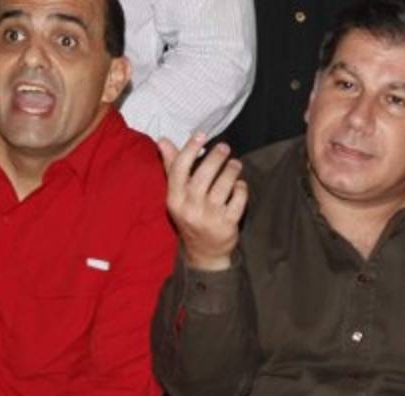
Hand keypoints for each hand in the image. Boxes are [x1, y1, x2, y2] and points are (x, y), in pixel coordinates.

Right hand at [158, 134, 247, 270]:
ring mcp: (209, 217)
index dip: (190, 149)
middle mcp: (189, 208)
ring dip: (232, 170)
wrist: (204, 252)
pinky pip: (238, 199)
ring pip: (224, 185)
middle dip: (216, 157)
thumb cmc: (190, 215)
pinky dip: (242, 188)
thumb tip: (163, 140)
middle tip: (225, 147)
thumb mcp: (178, 195)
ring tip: (235, 164)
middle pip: (204, 175)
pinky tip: (240, 185)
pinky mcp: (227, 224)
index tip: (202, 134)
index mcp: (174, 199)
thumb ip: (172, 167)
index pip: (179, 169)